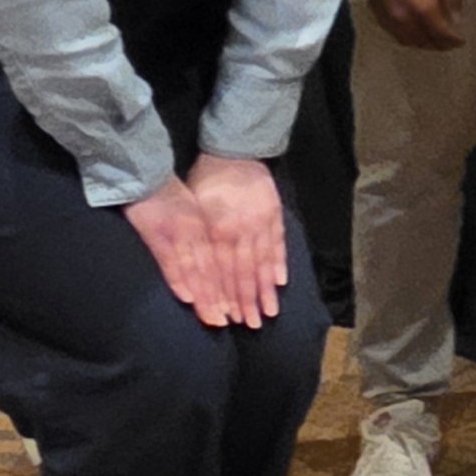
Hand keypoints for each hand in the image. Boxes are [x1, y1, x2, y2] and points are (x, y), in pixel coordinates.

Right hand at [122, 174, 225, 321]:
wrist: (147, 172)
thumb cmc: (171, 191)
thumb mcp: (195, 211)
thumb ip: (205, 234)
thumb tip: (217, 259)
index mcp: (208, 227)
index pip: (224, 262)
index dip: (232, 285)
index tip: (238, 307)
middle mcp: (199, 232)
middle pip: (214, 270)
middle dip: (222, 298)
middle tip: (230, 322)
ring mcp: (180, 234)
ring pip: (199, 270)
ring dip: (206, 296)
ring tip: (215, 318)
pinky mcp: (159, 235)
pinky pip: (171, 261)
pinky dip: (179, 280)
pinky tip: (188, 297)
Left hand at [185, 152, 289, 327]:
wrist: (233, 151)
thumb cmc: (206, 181)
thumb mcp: (194, 209)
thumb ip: (200, 240)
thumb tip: (198, 271)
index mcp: (219, 231)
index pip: (223, 272)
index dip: (227, 296)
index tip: (230, 319)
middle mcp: (241, 232)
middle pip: (245, 273)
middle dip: (249, 301)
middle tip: (254, 324)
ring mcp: (261, 224)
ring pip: (264, 262)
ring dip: (267, 289)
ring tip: (272, 311)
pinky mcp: (274, 215)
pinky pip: (278, 243)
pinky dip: (280, 263)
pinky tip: (281, 282)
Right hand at [367, 0, 462, 50]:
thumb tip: (455, 19)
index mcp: (421, 4)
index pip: (440, 32)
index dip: (452, 40)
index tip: (461, 41)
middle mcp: (404, 16)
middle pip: (424, 41)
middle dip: (439, 44)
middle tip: (450, 42)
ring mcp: (388, 17)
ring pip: (409, 41)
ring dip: (424, 43)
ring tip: (435, 39)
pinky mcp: (378, 15)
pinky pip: (396, 35)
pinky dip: (409, 38)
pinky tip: (417, 32)